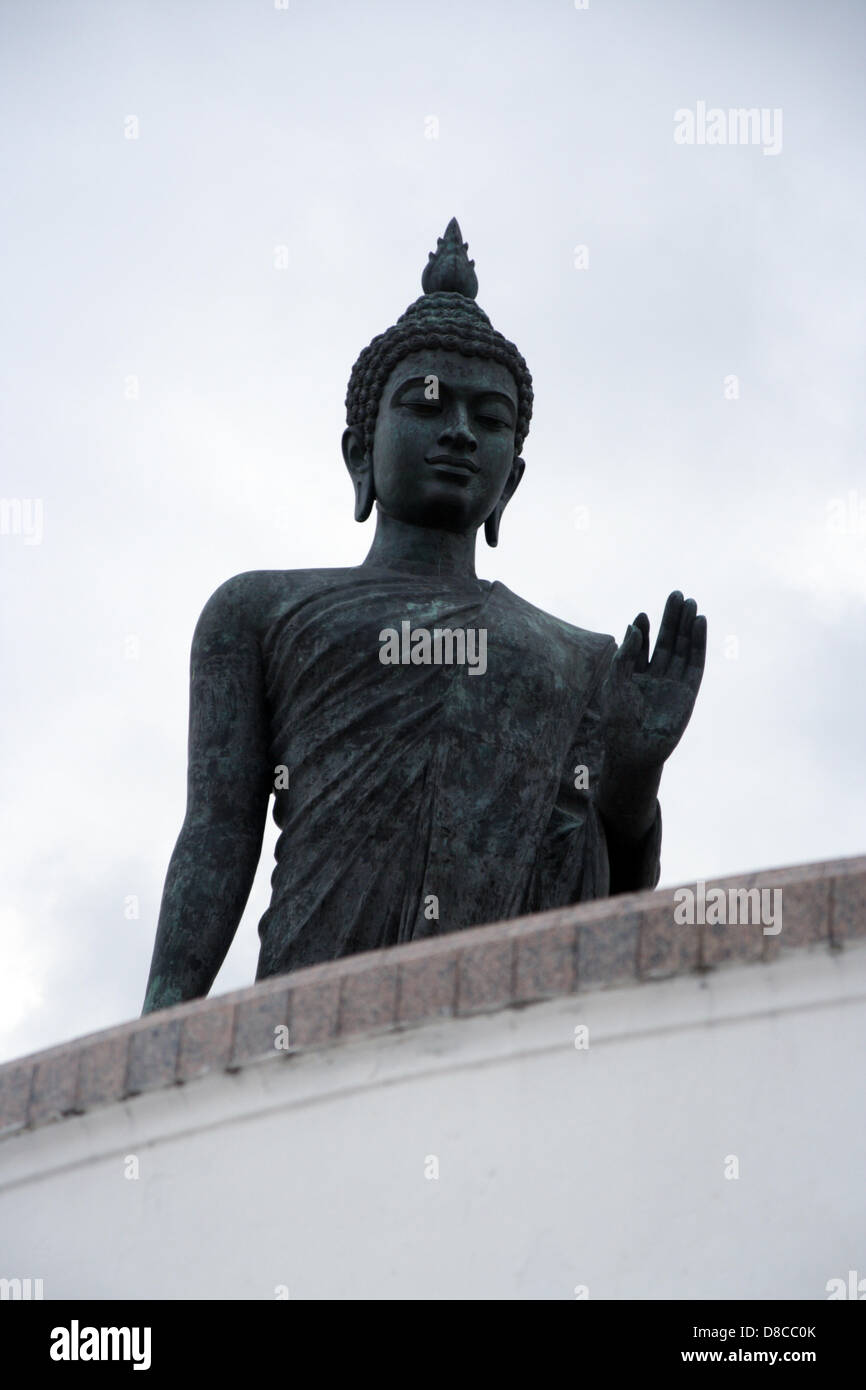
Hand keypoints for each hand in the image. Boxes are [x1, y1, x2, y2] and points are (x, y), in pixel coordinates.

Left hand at [600, 591, 705, 771]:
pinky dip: (698, 642)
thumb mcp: (616, 680)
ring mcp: (674, 683)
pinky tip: (700, 623)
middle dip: (671, 619)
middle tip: (677, 594)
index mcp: (635, 676)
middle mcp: (656, 677)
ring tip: (691, 602)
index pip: (642, 646)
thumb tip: (634, 624)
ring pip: (683, 648)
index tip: (643, 615)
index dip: (644, 630)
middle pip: (667, 642)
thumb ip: (626, 653)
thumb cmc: (618, 720)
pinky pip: (696, 662)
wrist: (634, 750)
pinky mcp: (689, 691)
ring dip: (687, 626)